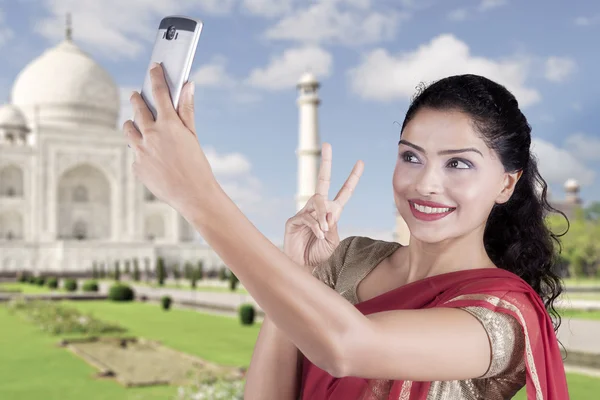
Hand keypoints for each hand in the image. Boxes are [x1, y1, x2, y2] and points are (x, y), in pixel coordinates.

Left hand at [123, 62, 216, 212]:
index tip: (154, 67)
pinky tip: (153, 157)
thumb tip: (188, 86)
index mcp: (168, 124)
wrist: (193, 196)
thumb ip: (187, 109)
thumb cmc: (197, 165)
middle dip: (136, 98)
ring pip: (128, 129)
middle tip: (137, 95)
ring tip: (140, 126)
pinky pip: (135, 153)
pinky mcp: (136, 167)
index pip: (159, 92)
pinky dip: (141, 151)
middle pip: (137, 107)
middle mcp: (150, 135)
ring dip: (133, 124)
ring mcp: (140, 151)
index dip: (156, 76)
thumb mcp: (193, 135)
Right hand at [283, 143, 363, 266]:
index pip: (344, 192)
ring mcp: (304, 212)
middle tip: (327, 144)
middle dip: (326, 162)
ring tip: (324, 232)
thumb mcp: (333, 241)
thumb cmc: (320, 257)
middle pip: (322, 181)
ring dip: (323, 216)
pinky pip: (308, 216)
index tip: (360, 162)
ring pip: (317, 202)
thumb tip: (327, 212)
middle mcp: (318, 209)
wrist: (306, 270)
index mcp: (333, 213)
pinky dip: (316, 225)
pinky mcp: (293, 220)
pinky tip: (319, 234)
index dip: (352, 178)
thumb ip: (332, 225)